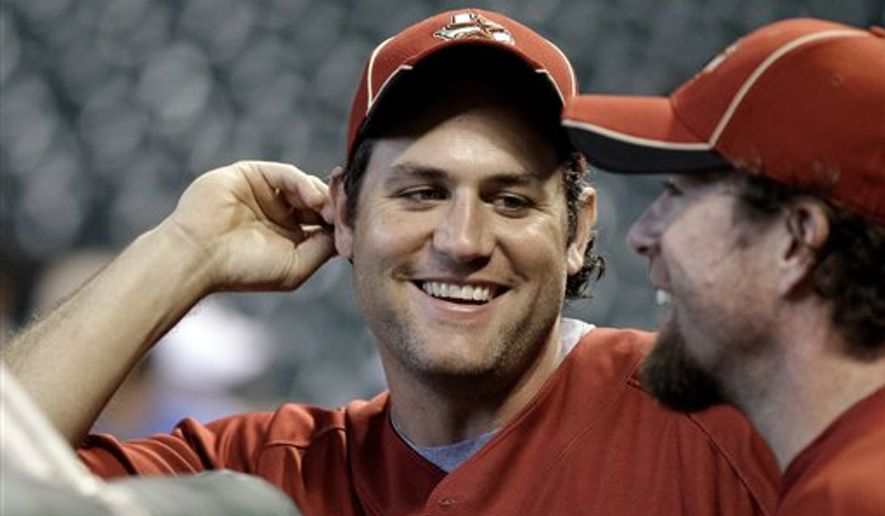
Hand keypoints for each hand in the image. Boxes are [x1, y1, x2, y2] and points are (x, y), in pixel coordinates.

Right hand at [163, 160, 336, 291]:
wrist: (199, 258)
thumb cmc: (243, 270)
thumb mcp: (295, 267)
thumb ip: (322, 249)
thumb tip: (346, 233)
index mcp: (290, 235)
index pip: (324, 221)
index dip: (340, 222)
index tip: (354, 227)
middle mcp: (279, 212)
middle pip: (319, 201)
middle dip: (335, 206)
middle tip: (345, 214)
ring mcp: (265, 192)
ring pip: (305, 185)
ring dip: (322, 196)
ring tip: (327, 210)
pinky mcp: (251, 174)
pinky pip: (286, 173)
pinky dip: (303, 183)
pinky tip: (313, 200)